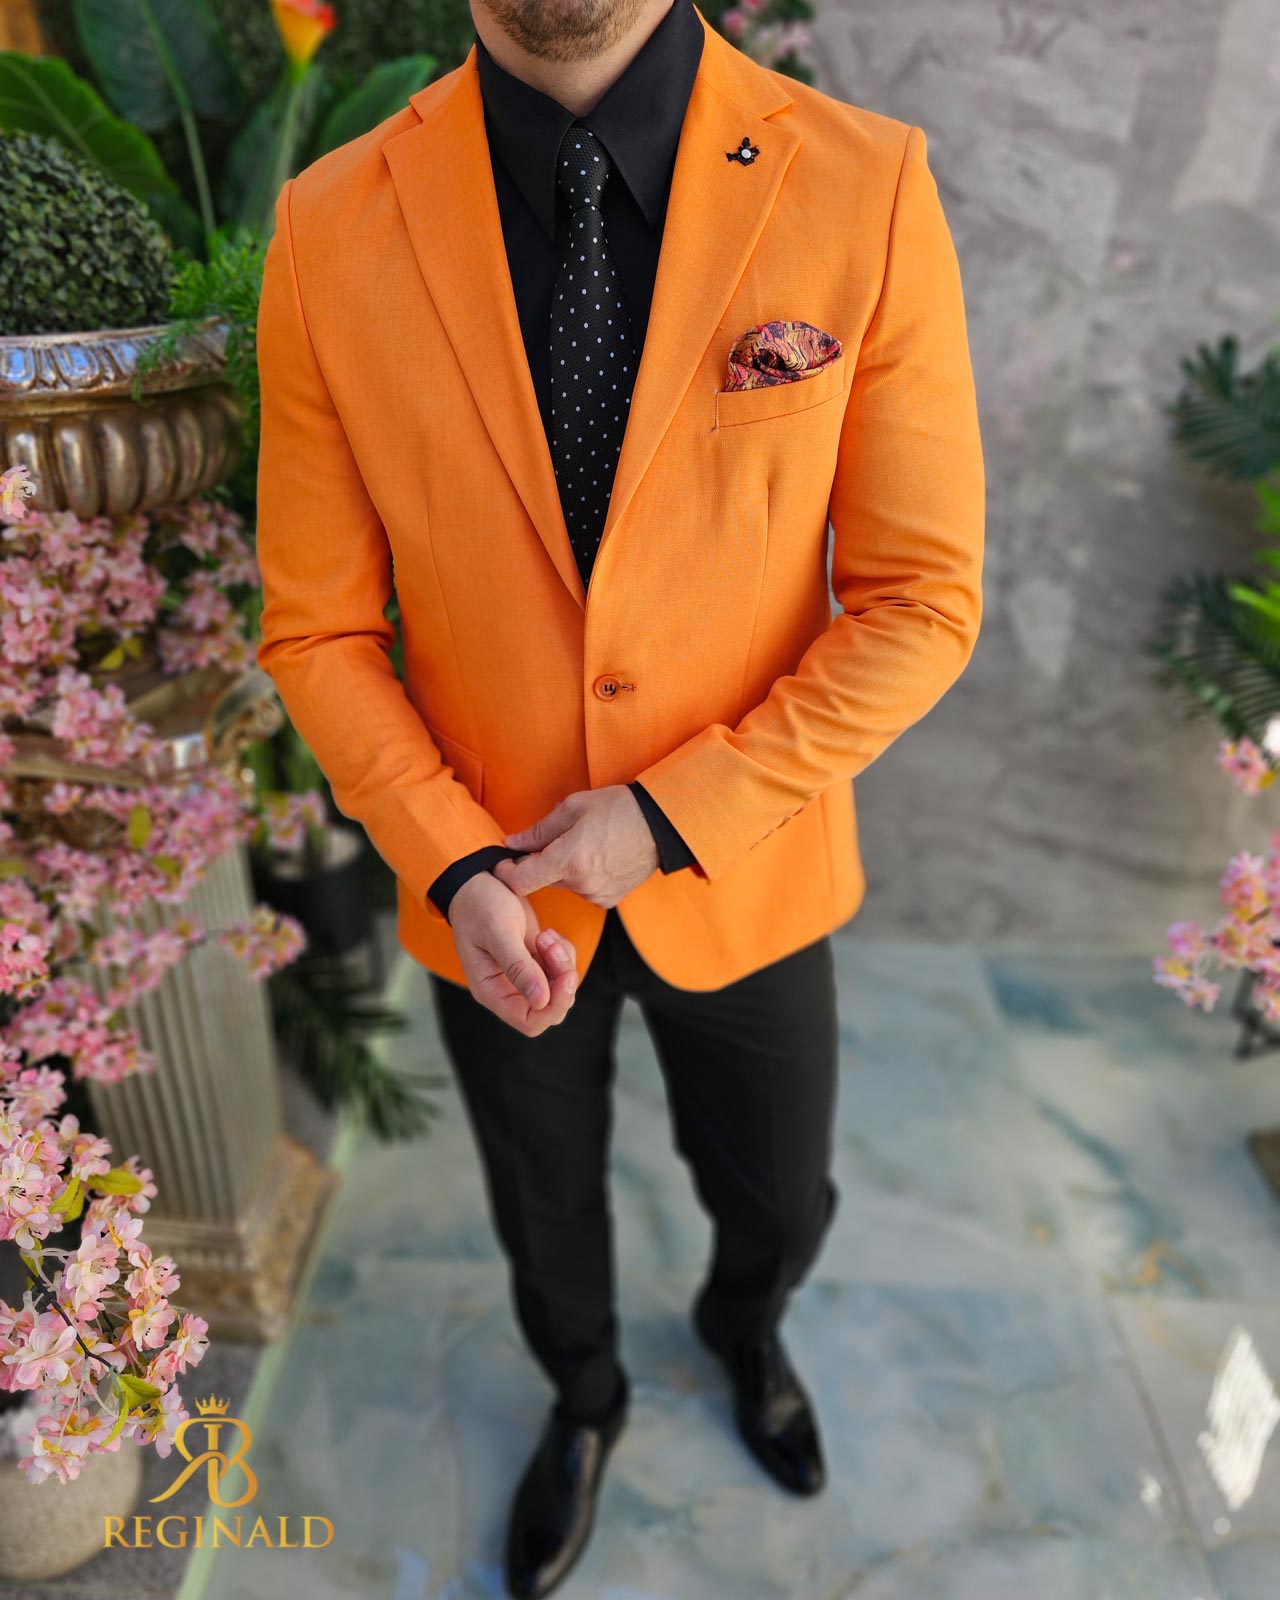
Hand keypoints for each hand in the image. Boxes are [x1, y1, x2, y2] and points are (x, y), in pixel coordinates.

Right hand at [448, 871, 577, 1036]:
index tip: (563, 976)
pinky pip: (560, 970)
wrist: (477, 882)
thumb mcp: (499, 932)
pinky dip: (562, 953)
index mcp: (491, 990)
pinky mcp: (533, 961)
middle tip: (553, 947)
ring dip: (562, 963)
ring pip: (559, 988)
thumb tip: (541, 1001)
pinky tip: (548, 934)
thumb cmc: (479, 905)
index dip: (553, 1007)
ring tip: (546, 935)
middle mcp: (506, 989)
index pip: (530, 1022)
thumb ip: (519, 967)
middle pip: (549, 1008)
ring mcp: (522, 976)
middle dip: (562, 981)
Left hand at [492, 785, 658, 906]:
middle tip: (549, 841)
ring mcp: (596, 895)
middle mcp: (582, 884)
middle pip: (541, 881)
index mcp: (570, 860)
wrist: (661, 826)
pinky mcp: (607, 900)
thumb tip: (511, 844)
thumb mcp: (574, 807)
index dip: (506, 873)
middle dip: (537, 864)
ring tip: (582, 845)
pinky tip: (597, 858)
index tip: (504, 861)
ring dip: (561, 869)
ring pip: (562, 885)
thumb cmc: (618, 809)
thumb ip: (538, 830)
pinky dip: (580, 877)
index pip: (520, 882)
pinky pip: (581, 890)